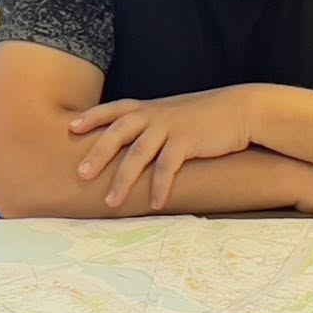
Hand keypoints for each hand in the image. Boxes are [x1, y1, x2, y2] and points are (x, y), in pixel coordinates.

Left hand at [71, 88, 254, 209]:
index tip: (72, 127)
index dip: (93, 117)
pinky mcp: (188, 142)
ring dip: (123, 180)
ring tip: (110, 202)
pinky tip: (154, 203)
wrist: (239, 110)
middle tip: (81, 174)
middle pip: (118, 132)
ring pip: (138, 153)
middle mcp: (156, 115)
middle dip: (98, 153)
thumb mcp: (174, 113)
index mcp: (150, 108)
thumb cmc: (205, 116)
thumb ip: (153, 124)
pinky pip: (167, 167)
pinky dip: (159, 186)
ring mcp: (171, 127)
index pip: (115, 109)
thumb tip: (134, 143)